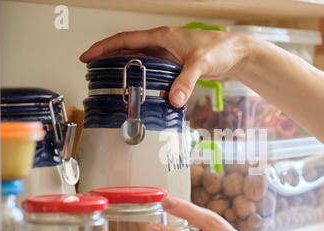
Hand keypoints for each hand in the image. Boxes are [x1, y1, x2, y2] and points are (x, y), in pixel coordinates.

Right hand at [80, 27, 253, 107]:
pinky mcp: (175, 64)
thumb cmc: (220, 50)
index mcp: (162, 37)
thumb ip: (186, 81)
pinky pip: (151, 68)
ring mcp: (168, 53)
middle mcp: (162, 43)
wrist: (235, 54)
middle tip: (91, 70)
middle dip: (108, 57)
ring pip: (139, 58)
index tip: (88, 56)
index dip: (104, 47)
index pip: (125, 39)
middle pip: (127, 48)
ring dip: (123, 66)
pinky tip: (137, 87)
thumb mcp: (200, 64)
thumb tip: (173, 99)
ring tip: (108, 79)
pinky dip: (141, 75)